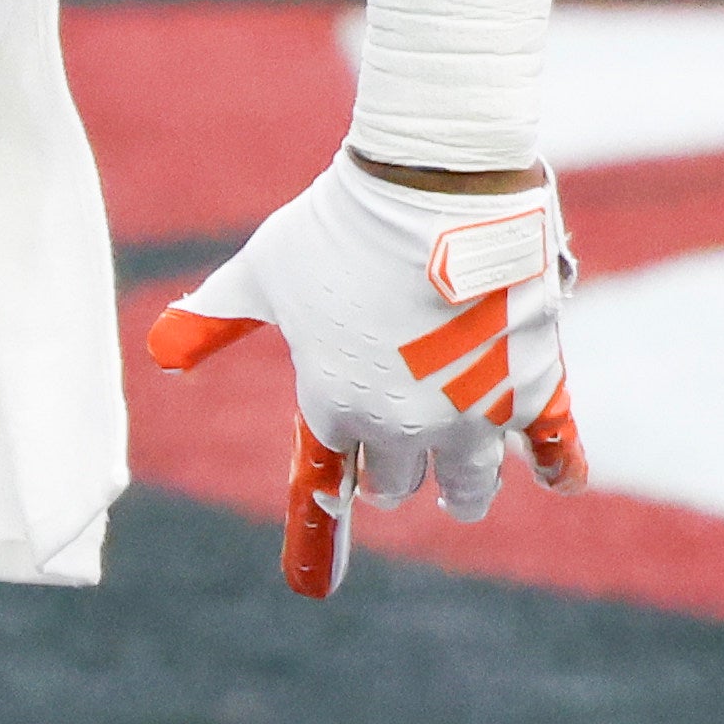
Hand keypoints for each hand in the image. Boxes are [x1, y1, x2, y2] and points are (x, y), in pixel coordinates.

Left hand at [142, 156, 587, 598]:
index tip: (328, 543)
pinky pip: (554, 446)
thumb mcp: (266, 269)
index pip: (334, 481)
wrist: (435, 180)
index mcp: (335, 406)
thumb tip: (159, 348)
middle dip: (397, 473)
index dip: (336, 496)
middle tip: (398, 459)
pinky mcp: (532, 387)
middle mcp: (403, 425)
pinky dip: (560, 463)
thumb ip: (215, 315)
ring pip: (469, 483)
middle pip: (402, 481)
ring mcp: (472, 413)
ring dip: (463, 486)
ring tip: (461, 488)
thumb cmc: (340, 221)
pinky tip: (564, 477)